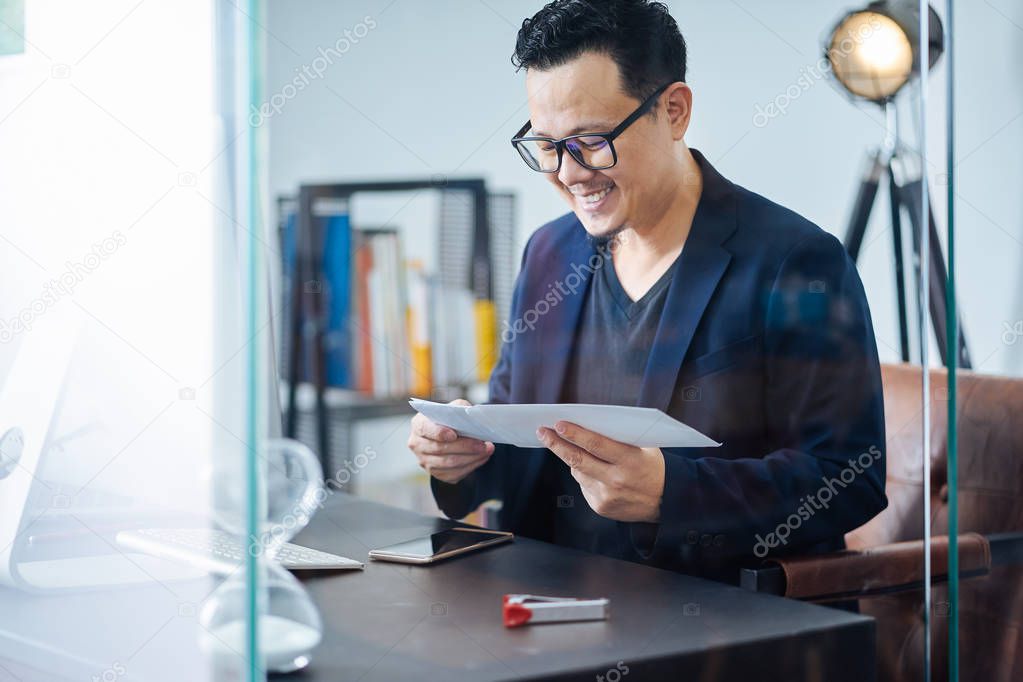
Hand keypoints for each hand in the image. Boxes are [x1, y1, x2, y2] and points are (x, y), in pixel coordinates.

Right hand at [408, 399, 493, 483]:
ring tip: (487, 450)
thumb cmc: (450, 419)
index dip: (439, 433)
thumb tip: (472, 416)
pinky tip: (481, 458)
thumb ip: (460, 408)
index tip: (454, 435)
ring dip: (470, 458)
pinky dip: (470, 466)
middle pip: (440, 449)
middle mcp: (417, 444)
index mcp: (419, 425)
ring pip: (448, 464)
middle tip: (482, 444)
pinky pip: (454, 474)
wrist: (448, 434)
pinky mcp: (436, 473)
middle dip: (464, 447)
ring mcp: (425, 461)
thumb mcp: (454, 407)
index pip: (425, 429)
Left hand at [537, 421, 664, 522]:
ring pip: (578, 471)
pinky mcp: (600, 507)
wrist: (665, 502)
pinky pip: (583, 485)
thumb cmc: (652, 466)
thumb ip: (620, 438)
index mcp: (630, 461)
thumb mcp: (645, 447)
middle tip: (542, 432)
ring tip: (566, 445)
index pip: (596, 445)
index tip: (558, 424)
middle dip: (556, 444)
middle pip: (578, 459)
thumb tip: (587, 424)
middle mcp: (616, 480)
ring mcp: (607, 496)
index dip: (575, 434)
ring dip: (571, 457)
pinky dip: (584, 474)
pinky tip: (593, 470)